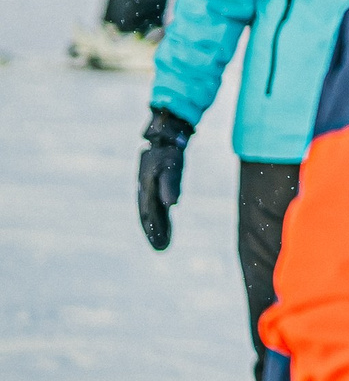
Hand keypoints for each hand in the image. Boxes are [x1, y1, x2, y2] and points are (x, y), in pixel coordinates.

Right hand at [137, 108, 190, 250]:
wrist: (166, 132)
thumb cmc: (169, 149)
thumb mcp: (171, 166)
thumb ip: (170, 184)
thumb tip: (171, 204)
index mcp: (146, 186)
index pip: (147, 213)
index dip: (153, 230)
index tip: (160, 246)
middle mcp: (145, 187)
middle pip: (148, 213)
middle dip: (154, 231)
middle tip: (162, 249)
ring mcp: (150, 183)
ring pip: (152, 208)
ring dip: (157, 225)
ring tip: (163, 242)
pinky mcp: (157, 180)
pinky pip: (156, 200)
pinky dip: (160, 213)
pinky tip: (165, 222)